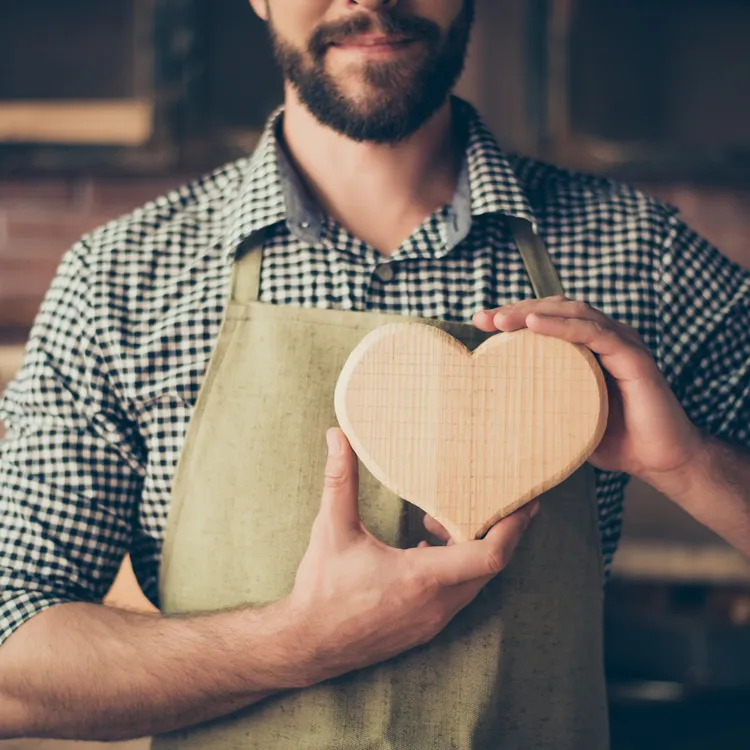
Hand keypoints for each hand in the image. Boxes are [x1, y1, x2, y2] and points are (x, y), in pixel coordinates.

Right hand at [288, 428, 537, 685]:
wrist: (306, 646)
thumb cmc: (321, 590)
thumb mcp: (331, 529)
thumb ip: (339, 480)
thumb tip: (337, 436)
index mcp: (421, 578)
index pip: (490, 555)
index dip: (513, 528)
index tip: (527, 503)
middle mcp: (436, 604)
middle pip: (490, 566)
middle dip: (498, 531)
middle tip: (499, 500)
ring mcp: (432, 621)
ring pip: (474, 582)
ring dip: (470, 548)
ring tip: (442, 518)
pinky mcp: (424, 629)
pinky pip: (458, 595)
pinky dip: (456, 568)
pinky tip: (426, 547)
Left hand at [472, 296, 703, 484]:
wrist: (659, 460)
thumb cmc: (614, 439)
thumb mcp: (566, 415)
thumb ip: (541, 402)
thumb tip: (495, 408)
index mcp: (588, 347)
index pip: (547, 320)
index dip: (513, 317)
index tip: (480, 323)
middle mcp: (605, 337)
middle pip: (556, 309)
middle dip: (517, 310)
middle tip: (483, 318)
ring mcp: (620, 342)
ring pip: (572, 313)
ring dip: (534, 313)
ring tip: (501, 320)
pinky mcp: (633, 355)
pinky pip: (593, 333)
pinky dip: (562, 327)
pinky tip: (534, 326)